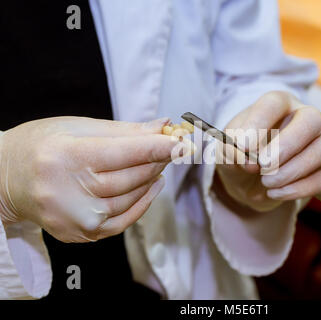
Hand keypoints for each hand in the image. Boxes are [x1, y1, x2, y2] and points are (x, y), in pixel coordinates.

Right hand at [0, 117, 185, 241]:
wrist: (5, 179)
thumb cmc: (41, 145)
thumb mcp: (77, 128)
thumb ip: (123, 131)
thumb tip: (163, 126)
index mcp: (65, 157)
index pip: (124, 153)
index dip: (158, 147)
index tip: (182, 141)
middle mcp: (68, 191)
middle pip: (131, 176)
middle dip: (159, 159)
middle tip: (175, 146)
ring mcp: (74, 218)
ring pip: (132, 197)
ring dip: (152, 178)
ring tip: (160, 162)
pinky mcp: (80, 233)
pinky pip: (124, 220)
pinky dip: (144, 202)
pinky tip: (153, 185)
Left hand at [216, 91, 320, 211]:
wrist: (247, 180)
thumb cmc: (240, 154)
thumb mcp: (226, 150)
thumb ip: (231, 151)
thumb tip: (246, 160)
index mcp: (278, 104)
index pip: (275, 103)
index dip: (259, 123)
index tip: (243, 145)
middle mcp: (304, 119)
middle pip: (311, 120)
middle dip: (286, 145)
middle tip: (263, 164)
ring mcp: (318, 144)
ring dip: (290, 171)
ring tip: (265, 181)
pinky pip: (320, 180)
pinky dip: (295, 189)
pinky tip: (274, 192)